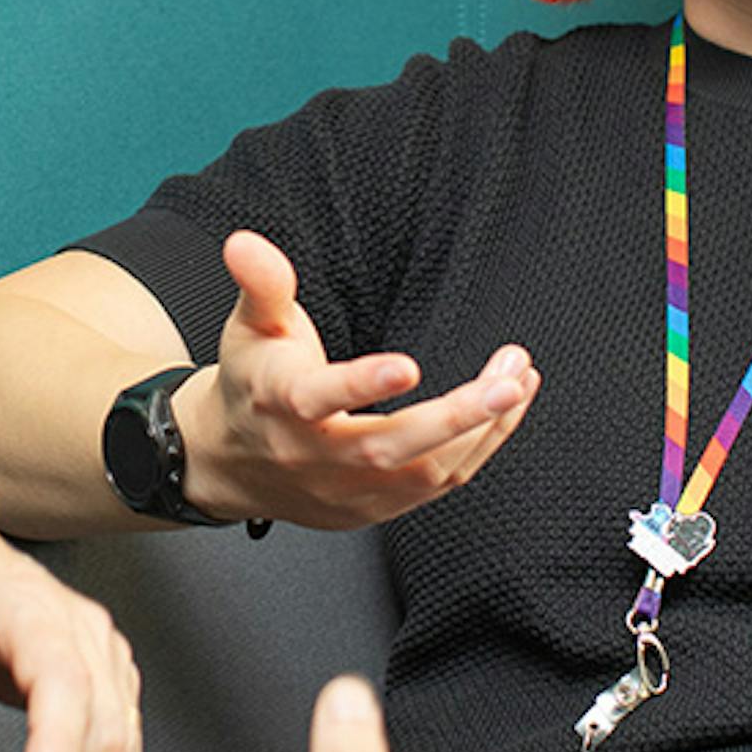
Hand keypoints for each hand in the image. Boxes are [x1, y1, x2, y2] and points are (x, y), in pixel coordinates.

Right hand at [177, 230, 537, 529]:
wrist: (233, 462)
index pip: (316, 399)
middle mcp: (314, 455)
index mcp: (280, 404)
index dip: (362, 385)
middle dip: (455, 417)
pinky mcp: (373, 508)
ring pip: (423, 473)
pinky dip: (477, 449)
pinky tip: (505, 411)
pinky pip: (435, 486)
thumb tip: (246, 242)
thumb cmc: (253, 384)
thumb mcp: (251, 327)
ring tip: (518, 381)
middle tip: (507, 380)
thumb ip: (262, 283)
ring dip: (480, 430)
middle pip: (387, 448)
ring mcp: (346, 489)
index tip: (408, 367)